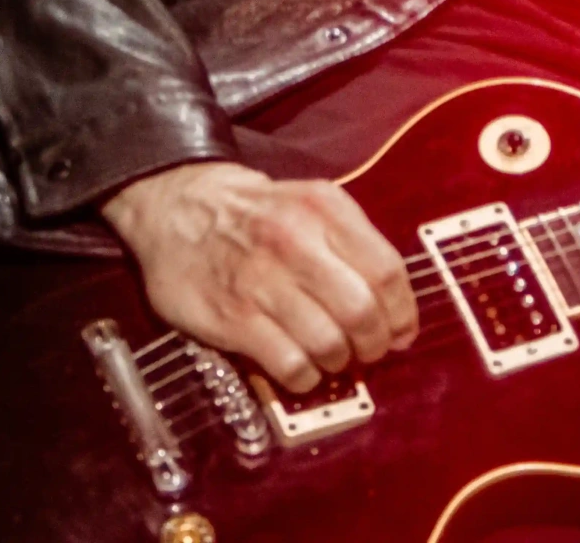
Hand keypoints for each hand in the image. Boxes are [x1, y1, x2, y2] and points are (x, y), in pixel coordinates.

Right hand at [100, 161, 417, 393]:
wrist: (176, 207)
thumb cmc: (254, 213)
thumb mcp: (308, 202)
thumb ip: (350, 241)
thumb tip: (393, 304)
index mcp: (322, 210)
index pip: (386, 271)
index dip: (402, 313)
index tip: (401, 332)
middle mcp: (294, 241)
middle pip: (362, 311)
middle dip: (374, 342)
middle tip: (367, 350)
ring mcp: (261, 281)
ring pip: (329, 343)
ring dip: (338, 361)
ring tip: (331, 357)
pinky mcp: (233, 317)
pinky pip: (290, 364)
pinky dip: (305, 376)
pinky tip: (300, 367)